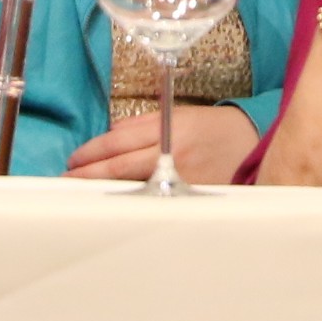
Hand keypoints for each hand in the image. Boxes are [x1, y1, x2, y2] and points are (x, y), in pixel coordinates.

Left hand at [63, 105, 259, 184]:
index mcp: (169, 128)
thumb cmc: (215, 127)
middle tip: (67, 180)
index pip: (119, 141)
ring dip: (105, 190)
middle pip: (121, 166)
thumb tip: (112, 138)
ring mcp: (181, 178)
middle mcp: (173, 153)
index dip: (92, 152)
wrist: (254, 143)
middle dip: (89, 174)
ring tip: (82, 194)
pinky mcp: (190, 197)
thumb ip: (146, 125)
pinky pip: (155, 199)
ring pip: (133, 187)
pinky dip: (133, 201)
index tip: (73, 160)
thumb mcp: (181, 115)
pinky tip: (117, 205)